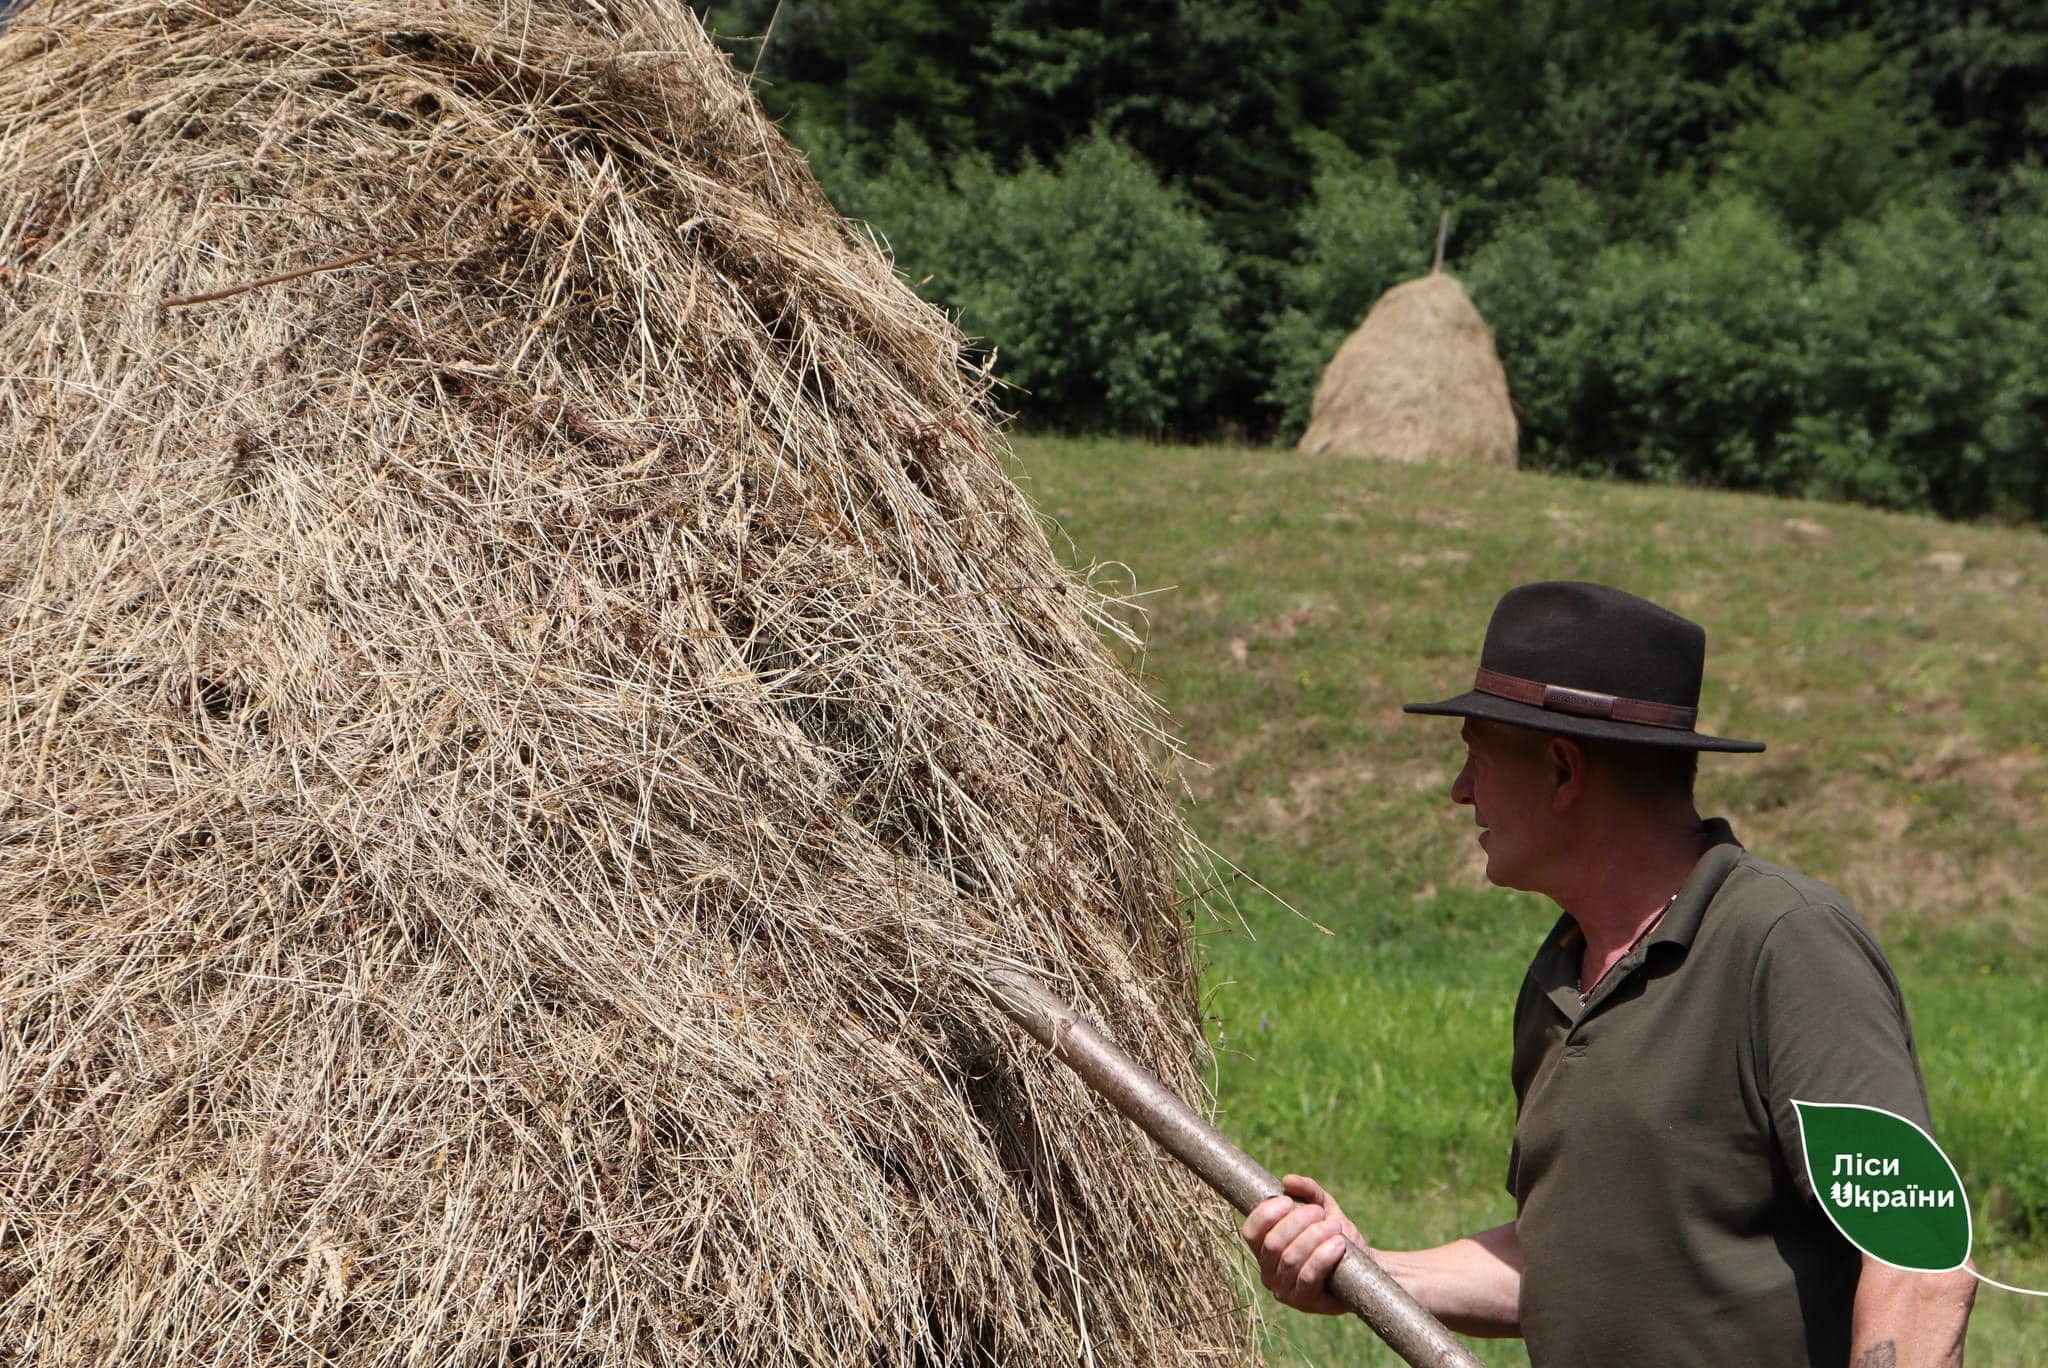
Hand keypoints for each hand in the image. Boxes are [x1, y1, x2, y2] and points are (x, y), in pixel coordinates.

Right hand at [1241, 1173, 1364, 1315]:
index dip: (1266, 1214)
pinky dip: (1323, 1257)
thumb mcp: (1323, 1207)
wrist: (1364, 1268)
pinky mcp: (1306, 1302)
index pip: (1251, 1231)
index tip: (1289, 1201)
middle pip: (1273, 1243)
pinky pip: (1308, 1277)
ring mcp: (1285, 1291)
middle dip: (1297, 1222)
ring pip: (1290, 1259)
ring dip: (1314, 1237)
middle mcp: (1268, 1272)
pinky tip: (1338, 1244)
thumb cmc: (1336, 1236)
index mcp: (1265, 1248)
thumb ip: (1307, 1191)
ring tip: (1335, 1226)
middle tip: (1319, 1213)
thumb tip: (1288, 1181)